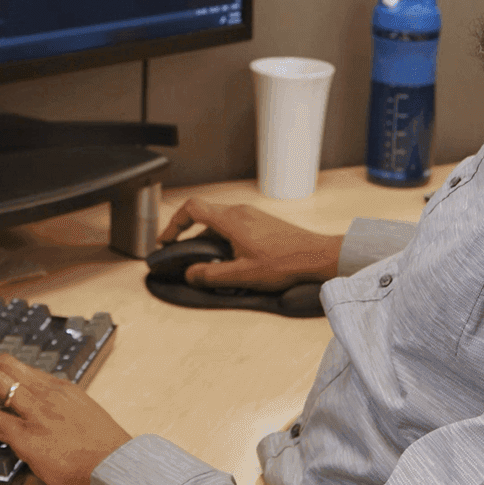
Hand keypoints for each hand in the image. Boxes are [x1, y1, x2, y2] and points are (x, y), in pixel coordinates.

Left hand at [0, 353, 130, 484]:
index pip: (21, 367)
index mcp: (62, 388)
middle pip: (2, 364)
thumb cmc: (107, 453)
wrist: (119, 471)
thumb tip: (46, 419)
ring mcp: (38, 414)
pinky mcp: (29, 438)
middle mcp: (48, 394)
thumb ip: (63, 411)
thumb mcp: (85, 417)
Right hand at [159, 197, 342, 290]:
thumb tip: (190, 274)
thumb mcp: (243, 275)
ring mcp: (252, 215)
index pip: (192, 209)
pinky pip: (233, 224)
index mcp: (231, 220)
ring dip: (207, 237)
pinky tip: (229, 258)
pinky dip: (222, 237)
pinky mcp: (261, 222)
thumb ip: (212, 275)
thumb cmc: (285, 263)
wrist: (316, 256)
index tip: (167, 240)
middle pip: (203, 214)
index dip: (174, 223)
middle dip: (187, 232)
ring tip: (205, 260)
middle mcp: (240, 211)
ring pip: (219, 220)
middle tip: (180, 251)